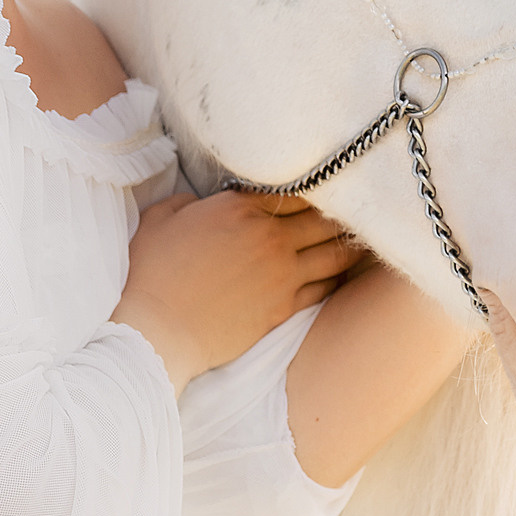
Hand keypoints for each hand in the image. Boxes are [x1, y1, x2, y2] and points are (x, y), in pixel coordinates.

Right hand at [111, 189, 358, 393]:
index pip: (295, 188)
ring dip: (352, 245)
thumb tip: (204, 203)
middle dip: (345, 213)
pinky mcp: (284, 307)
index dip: (315, 186)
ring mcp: (282, 273)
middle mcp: (269, 236)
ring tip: (366, 240)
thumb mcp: (161, 217)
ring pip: (336, 253)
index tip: (327, 186)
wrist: (156, 330)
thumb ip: (190, 201)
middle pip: (326, 217)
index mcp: (239, 206)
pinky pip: (326, 287)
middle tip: (362, 209)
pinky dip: (338, 278)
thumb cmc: (149, 273)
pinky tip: (343, 273)